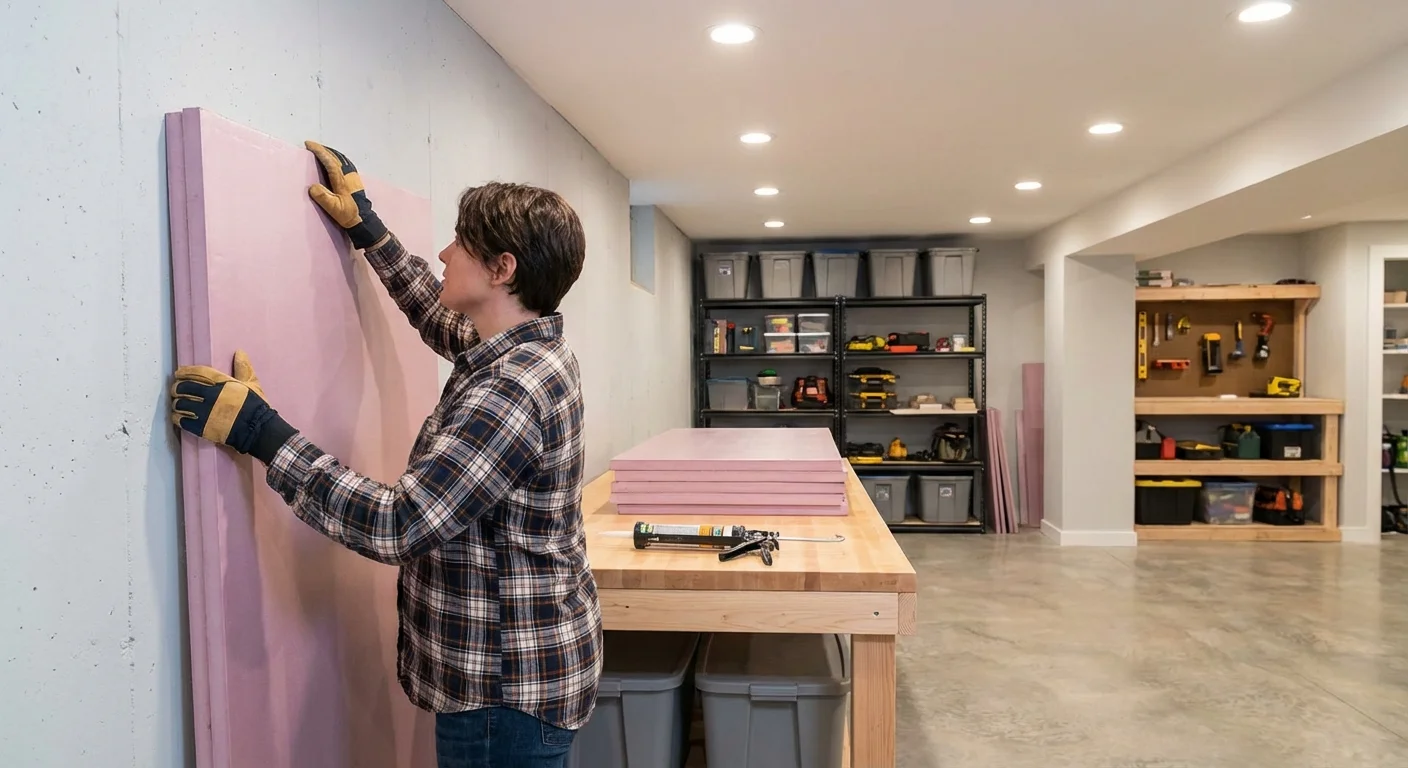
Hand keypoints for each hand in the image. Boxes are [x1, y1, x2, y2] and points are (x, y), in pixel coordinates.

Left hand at [170, 351, 295, 461]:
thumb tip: (239, 353)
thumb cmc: (256, 407)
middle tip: (176, 390)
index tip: (179, 373)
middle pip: (183, 387)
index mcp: (222, 383)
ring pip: (180, 403)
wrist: (258, 430)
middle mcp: (211, 395)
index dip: (185, 372)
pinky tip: (178, 416)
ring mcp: (205, 412)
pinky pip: (181, 420)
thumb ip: (243, 368)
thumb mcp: (252, 384)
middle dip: (177, 388)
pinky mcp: (202, 427)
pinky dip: (177, 417)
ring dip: (176, 403)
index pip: (197, 372)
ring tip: (178, 404)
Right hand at [305, 141, 388, 249]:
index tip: (309, 144)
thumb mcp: (333, 208)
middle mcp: (348, 174)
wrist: (364, 219)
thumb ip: (323, 197)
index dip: (319, 151)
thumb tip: (312, 187)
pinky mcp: (355, 179)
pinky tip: (334, 160)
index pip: (329, 161)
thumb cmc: (348, 213)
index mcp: (341, 179)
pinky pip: (345, 162)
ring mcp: (353, 175)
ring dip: (331, 152)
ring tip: (321, 150)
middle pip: (335, 156)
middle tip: (312, 145)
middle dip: (323, 149)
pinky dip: (337, 157)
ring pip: (341, 158)